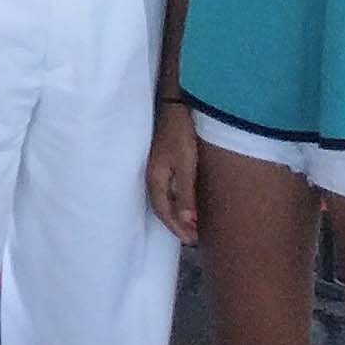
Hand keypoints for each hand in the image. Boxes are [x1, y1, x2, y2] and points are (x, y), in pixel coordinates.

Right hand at [146, 100, 200, 244]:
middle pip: (161, 206)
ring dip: (175, 213)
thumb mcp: (186, 164)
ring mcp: (156, 166)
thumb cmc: (181, 133)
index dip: (176, 228)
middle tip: (192, 237)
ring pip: (163, 197)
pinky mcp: (163, 159)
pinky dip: (175, 199)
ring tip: (190, 223)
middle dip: (175, 224)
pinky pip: (166, 187)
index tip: (192, 241)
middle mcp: (152, 174)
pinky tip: (184, 200)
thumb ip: (185, 193)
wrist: (176, 103)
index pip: (163, 211)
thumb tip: (186, 223)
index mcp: (155, 178)